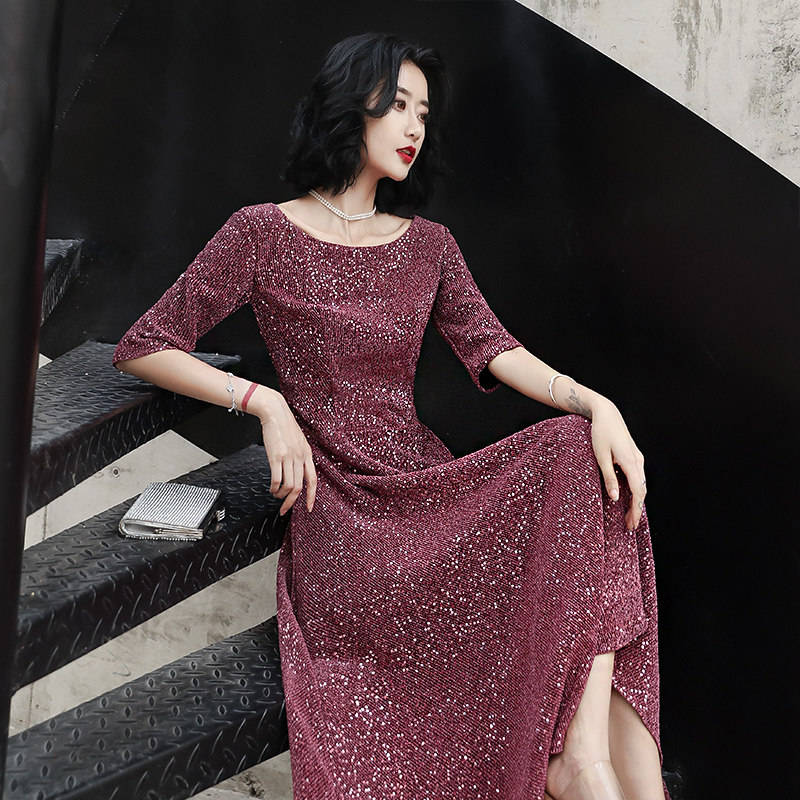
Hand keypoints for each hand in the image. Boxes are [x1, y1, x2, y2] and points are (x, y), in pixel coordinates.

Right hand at [251, 388, 316, 515]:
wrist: (274, 412)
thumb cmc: (284, 426)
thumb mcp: (299, 441)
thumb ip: (300, 455)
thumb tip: (298, 471)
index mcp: (307, 454)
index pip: (313, 480)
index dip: (311, 496)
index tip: (308, 508)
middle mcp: (300, 457)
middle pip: (299, 487)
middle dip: (291, 502)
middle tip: (284, 510)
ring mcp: (289, 457)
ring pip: (289, 486)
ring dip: (281, 495)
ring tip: (276, 496)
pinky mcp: (276, 456)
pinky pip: (277, 479)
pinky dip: (274, 488)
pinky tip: (271, 488)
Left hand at [589, 399, 645, 530]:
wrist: (606, 413)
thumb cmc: (600, 433)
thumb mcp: (600, 457)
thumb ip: (608, 478)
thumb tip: (616, 498)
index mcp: (630, 462)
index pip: (638, 492)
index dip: (636, 510)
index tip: (632, 524)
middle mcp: (638, 461)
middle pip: (642, 491)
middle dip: (636, 510)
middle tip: (629, 526)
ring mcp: (637, 458)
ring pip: (641, 484)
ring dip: (636, 501)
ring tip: (628, 516)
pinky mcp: (633, 456)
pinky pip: (638, 477)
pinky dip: (635, 490)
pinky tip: (628, 497)